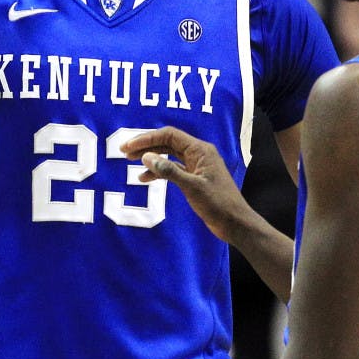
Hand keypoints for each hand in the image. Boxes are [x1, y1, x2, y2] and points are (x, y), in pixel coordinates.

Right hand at [120, 126, 250, 243]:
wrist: (235, 223)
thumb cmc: (218, 204)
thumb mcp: (192, 187)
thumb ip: (169, 171)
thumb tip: (147, 157)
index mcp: (200, 150)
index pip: (169, 136)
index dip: (146, 139)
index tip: (128, 146)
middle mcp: (198, 154)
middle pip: (167, 143)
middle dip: (145, 146)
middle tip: (124, 152)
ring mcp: (196, 166)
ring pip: (168, 155)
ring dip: (150, 157)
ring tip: (130, 162)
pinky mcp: (195, 178)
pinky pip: (173, 169)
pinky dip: (158, 172)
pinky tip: (145, 179)